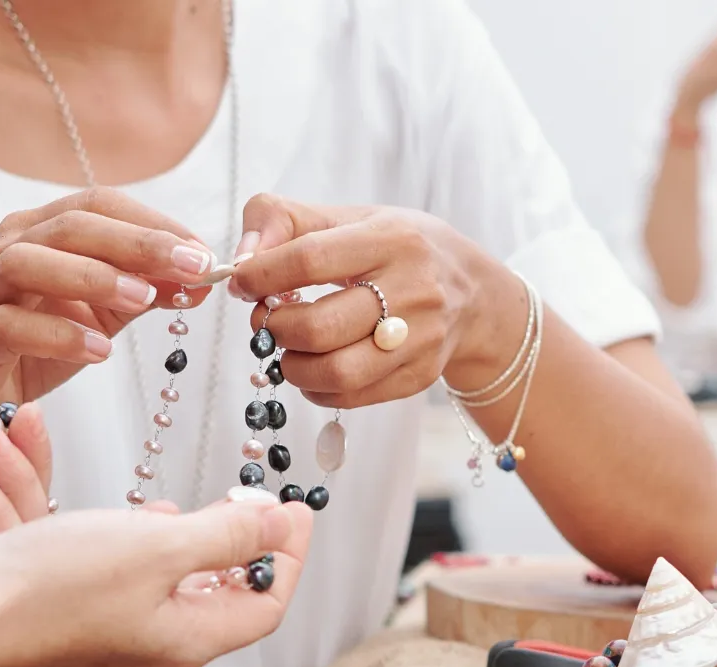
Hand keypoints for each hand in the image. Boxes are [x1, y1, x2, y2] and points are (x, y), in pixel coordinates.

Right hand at [0, 187, 216, 451]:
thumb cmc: (32, 349)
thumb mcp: (97, 315)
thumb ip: (142, 292)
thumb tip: (200, 278)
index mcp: (36, 233)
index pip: (97, 205)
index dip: (152, 222)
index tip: (202, 252)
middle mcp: (2, 252)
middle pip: (68, 225)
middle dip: (135, 243)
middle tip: (190, 266)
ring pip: (28, 263)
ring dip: (93, 276)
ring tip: (144, 300)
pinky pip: (8, 326)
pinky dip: (58, 334)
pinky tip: (98, 350)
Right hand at [0, 497, 313, 666]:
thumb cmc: (45, 591)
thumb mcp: (156, 549)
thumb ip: (224, 535)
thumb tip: (275, 524)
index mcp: (183, 639)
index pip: (264, 603)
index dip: (288, 554)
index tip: (296, 508)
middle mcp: (147, 646)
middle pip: (219, 599)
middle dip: (241, 548)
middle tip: (252, 504)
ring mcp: (104, 636)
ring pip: (166, 588)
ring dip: (186, 544)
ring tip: (191, 506)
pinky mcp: (65, 617)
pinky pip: (119, 582)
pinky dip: (134, 548)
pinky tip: (123, 520)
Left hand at [226, 196, 524, 407]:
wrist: (475, 294)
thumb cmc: (399, 250)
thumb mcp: (352, 218)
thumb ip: (286, 221)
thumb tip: (241, 259)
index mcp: (392, 240)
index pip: (310, 259)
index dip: (262, 275)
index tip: (241, 283)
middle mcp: (413, 290)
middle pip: (320, 327)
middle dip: (275, 328)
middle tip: (267, 320)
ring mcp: (420, 340)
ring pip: (336, 373)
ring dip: (292, 366)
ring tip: (287, 347)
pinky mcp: (418, 376)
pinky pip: (349, 397)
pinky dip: (315, 389)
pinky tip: (313, 367)